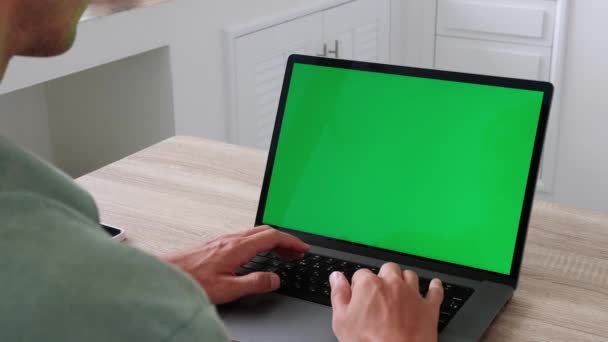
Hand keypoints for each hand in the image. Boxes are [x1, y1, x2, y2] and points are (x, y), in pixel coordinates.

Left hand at [162, 226, 308, 304]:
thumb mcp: (227, 289)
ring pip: (254, 234)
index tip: (303, 248)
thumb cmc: (190, 281)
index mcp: (237, 247)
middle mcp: (230, 239)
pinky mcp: (214, 244)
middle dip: (285, 240)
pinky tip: (256, 255)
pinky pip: (243, 238)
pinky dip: (258, 243)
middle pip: (265, 231)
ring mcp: (221, 240)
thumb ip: (254, 283)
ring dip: (272, 241)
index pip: (272, 237)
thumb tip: (274, 279)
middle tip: (296, 252)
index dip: (291, 242)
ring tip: (281, 254)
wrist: (164, 275)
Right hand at [330, 263, 443, 341]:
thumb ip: (339, 294)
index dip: (358, 285)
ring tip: (400, 290)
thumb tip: (336, 278)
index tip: (359, 294)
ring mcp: (412, 294)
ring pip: (410, 275)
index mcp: (369, 285)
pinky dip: (434, 287)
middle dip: (383, 277)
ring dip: (405, 280)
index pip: (361, 273)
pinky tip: (433, 285)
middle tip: (379, 293)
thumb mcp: (341, 321)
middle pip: (388, 269)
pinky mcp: (429, 307)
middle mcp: (392, 284)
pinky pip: (435, 290)